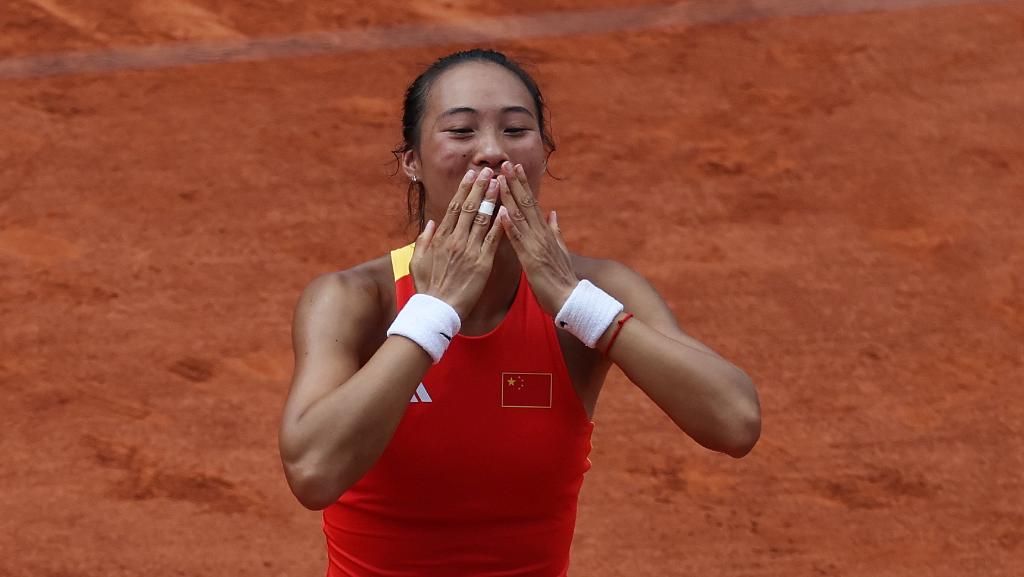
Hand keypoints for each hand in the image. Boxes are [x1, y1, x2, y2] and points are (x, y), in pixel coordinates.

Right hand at [410, 167, 503, 320]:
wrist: (436, 310)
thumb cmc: (427, 288)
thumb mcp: (417, 261)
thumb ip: (424, 240)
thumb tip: (431, 223)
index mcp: (441, 238)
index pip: (455, 208)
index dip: (464, 190)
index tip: (471, 175)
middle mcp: (456, 240)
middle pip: (470, 208)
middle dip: (480, 187)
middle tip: (489, 171)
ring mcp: (469, 251)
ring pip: (482, 219)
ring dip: (491, 199)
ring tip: (499, 183)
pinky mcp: (482, 264)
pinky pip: (492, 241)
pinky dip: (499, 225)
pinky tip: (506, 211)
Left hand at [495, 161, 579, 316]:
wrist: (570, 299)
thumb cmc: (562, 278)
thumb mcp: (561, 250)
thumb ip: (555, 230)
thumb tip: (552, 213)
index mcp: (545, 232)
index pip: (532, 203)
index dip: (522, 185)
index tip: (514, 168)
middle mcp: (541, 234)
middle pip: (526, 203)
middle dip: (515, 183)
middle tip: (505, 163)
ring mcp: (536, 245)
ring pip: (521, 216)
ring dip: (510, 197)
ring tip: (500, 180)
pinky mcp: (531, 259)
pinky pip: (518, 240)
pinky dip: (510, 226)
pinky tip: (502, 212)